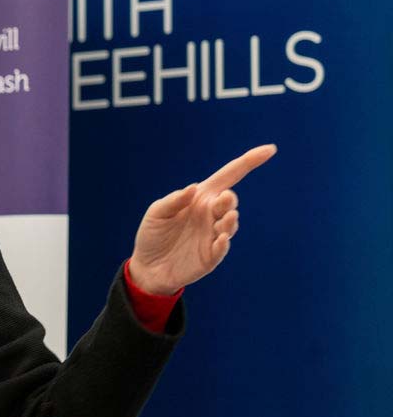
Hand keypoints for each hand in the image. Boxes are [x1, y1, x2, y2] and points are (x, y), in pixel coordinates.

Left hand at [128, 144, 276, 295]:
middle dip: (229, 199)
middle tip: (226, 199)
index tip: (269, 149)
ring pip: (230, 224)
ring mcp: (213, 235)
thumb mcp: (156, 213)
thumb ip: (174, 200)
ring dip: (230, 220)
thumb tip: (193, 187)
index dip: (249, 162)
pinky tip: (221, 240)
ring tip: (227, 218)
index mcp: (200, 198)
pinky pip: (221, 248)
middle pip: (229, 201)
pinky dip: (223, 244)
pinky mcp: (211, 256)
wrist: (147, 267)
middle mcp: (210, 214)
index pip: (229, 176)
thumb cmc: (152, 234)